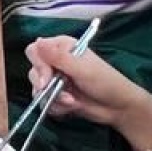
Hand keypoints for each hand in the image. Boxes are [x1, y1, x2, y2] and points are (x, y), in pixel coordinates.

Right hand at [27, 37, 151, 150]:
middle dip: (45, 85)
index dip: (38, 64)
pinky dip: (56, 107)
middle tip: (59, 91)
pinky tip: (71, 107)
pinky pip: (45, 103)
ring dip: (53, 98)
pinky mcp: (57, 97)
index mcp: (62, 47)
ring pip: (37, 90)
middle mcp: (56, 62)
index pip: (35, 50)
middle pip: (33, 71)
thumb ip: (58, 57)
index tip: (46, 77)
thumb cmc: (105, 82)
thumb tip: (37, 42)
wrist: (118, 107)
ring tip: (71, 102)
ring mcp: (56, 80)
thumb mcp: (82, 68)